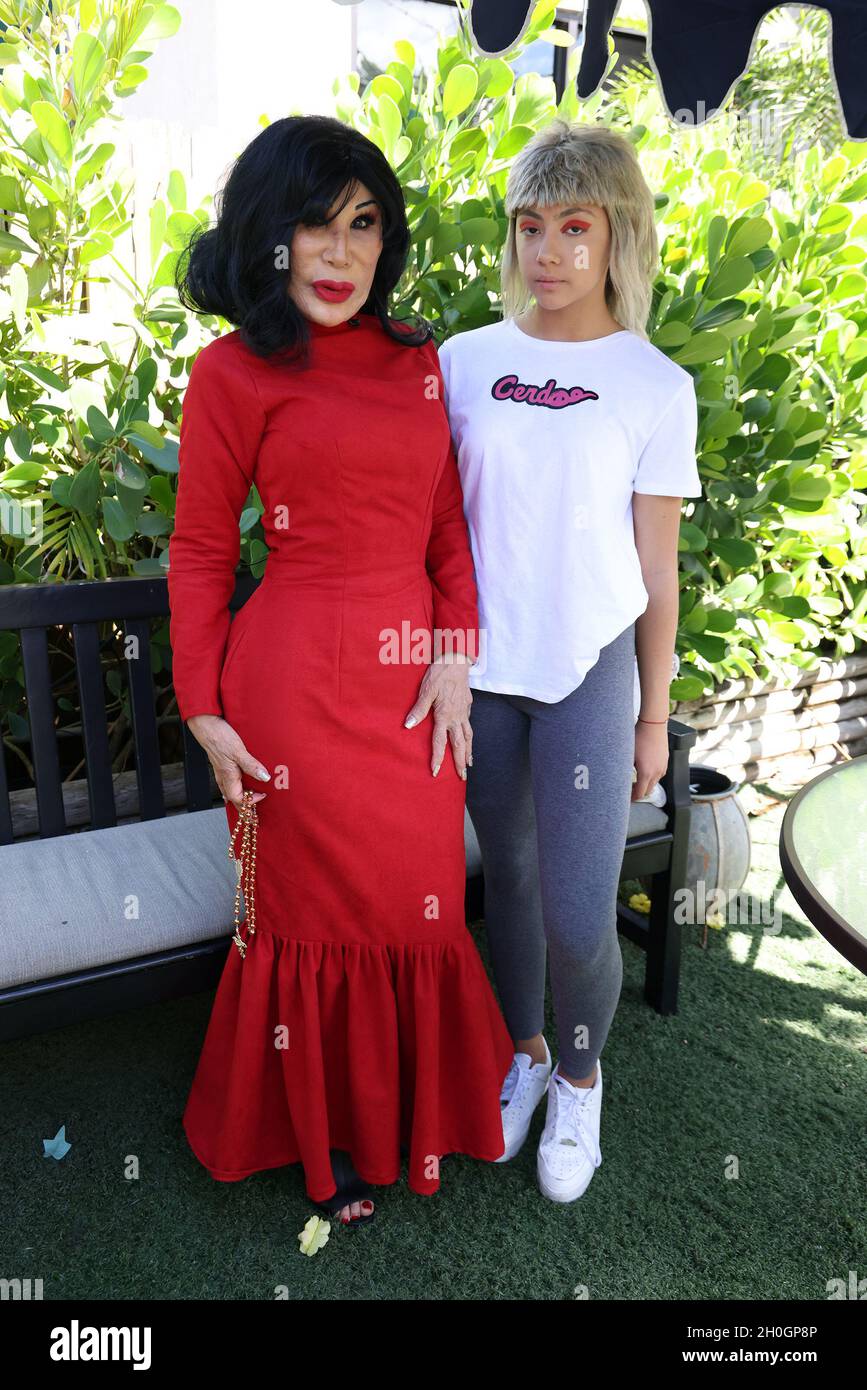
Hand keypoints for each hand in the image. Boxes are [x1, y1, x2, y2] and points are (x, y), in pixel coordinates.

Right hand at [186, 714, 269, 809]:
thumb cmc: (220, 737)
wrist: (206, 726)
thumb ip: (252, 765)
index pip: (238, 799)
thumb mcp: (239, 751)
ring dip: (240, 798)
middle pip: (233, 799)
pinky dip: (236, 787)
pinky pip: (228, 782)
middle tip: (255, 810)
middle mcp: (223, 777)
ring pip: (229, 791)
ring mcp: (220, 772)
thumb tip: (265, 778)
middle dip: (244, 806)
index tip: (263, 795)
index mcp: (227, 777)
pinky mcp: (221, 765)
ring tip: (249, 800)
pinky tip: (240, 784)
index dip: (251, 802)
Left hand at [403, 656, 472, 778]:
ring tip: (469, 764)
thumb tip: (408, 725)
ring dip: (468, 752)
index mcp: (444, 715)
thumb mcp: (425, 690)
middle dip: (460, 762)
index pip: (439, 742)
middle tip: (462, 777)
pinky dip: (470, 737)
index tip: (436, 772)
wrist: (457, 660)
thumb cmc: (439, 674)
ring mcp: (464, 712)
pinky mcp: (467, 706)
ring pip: (468, 737)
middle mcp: (456, 717)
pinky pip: (469, 726)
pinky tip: (468, 741)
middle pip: (459, 745)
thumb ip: (418, 709)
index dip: (437, 758)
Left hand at [632, 719, 668, 800]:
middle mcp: (657, 772)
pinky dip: (652, 776)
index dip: (632, 798)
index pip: (640, 793)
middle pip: (648, 790)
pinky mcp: (666, 761)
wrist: (653, 724)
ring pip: (654, 782)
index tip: (626, 798)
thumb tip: (620, 779)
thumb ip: (625, 770)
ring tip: (636, 778)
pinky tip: (645, 768)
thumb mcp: (628, 755)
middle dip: (639, 792)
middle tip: (629, 789)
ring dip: (646, 784)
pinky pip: (659, 773)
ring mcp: (663, 767)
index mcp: (646, 773)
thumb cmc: (639, 737)